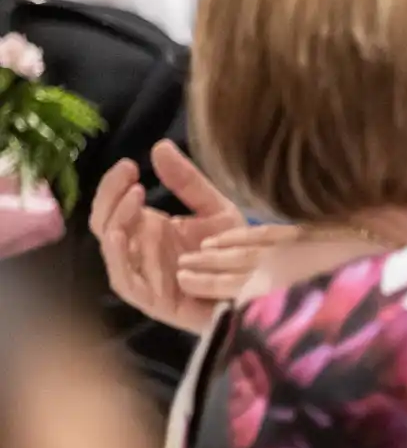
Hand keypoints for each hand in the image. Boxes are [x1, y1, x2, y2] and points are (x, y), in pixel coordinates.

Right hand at [89, 140, 286, 332]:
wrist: (258, 291)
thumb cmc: (232, 253)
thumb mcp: (214, 210)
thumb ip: (188, 182)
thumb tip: (160, 145)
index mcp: (147, 230)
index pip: (115, 205)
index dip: (114, 185)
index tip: (130, 164)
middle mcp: (139, 252)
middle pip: (106, 223)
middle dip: (111, 197)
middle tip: (129, 176)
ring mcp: (144, 277)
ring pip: (113, 252)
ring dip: (115, 224)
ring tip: (130, 199)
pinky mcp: (153, 301)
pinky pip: (126, 283)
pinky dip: (120, 260)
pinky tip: (124, 237)